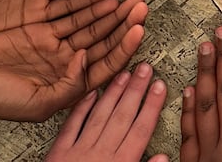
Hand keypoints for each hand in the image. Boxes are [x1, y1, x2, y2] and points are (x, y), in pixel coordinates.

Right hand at [0, 0, 148, 120]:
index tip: (140, 27)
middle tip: (141, 1)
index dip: (124, 44)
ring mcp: (50, 34)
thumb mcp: (36, 103)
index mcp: (68, 76)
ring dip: (107, 1)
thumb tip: (86, 60)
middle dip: (123, 18)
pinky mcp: (34, 18)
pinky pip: (64, 1)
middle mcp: (64, 53)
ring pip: (87, 13)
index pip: (105, 59)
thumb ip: (68, 87)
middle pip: (101, 32)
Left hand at [46, 63, 167, 161]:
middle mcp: (101, 155)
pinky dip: (81, 108)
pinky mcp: (58, 154)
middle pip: (123, 116)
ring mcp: (78, 152)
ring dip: (113, 93)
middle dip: (136, 90)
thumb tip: (163, 158)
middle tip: (145, 67)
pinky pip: (71, 125)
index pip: (141, 129)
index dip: (151, 105)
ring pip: (100, 115)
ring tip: (124, 73)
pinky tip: (91, 93)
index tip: (160, 85)